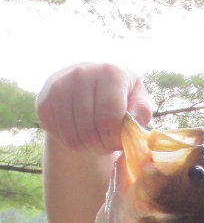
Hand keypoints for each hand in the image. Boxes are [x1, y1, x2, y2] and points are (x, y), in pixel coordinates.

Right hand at [36, 62, 152, 154]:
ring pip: (74, 137)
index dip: (115, 139)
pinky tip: (83, 137)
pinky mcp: (44, 101)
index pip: (109, 119)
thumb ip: (141, 111)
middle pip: (90, 131)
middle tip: (109, 147)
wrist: (87, 79)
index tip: (119, 143)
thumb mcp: (137, 97)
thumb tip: (131, 124)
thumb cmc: (119, 93)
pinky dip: (74, 145)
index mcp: (110, 73)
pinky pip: (60, 137)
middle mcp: (81, 75)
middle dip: (103, 147)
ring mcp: (59, 87)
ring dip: (89, 148)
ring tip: (98, 144)